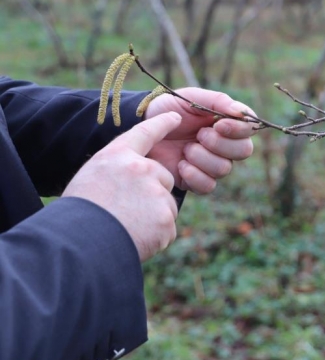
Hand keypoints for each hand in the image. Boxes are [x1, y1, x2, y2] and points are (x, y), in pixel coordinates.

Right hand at [62, 112, 181, 260]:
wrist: (78, 243)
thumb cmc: (78, 213)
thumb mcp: (91, 179)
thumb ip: (118, 174)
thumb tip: (137, 184)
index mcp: (118, 156)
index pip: (145, 133)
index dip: (162, 124)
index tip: (176, 118)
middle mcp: (142, 169)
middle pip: (163, 178)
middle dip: (153, 193)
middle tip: (126, 210)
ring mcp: (156, 194)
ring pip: (166, 205)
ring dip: (152, 218)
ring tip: (125, 226)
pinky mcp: (165, 219)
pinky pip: (166, 229)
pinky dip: (154, 237)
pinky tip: (133, 239)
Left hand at [144, 88, 256, 193]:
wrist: (140, 129)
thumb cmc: (167, 109)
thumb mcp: (190, 97)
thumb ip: (218, 100)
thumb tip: (242, 113)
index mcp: (226, 123)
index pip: (249, 129)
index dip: (238, 129)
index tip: (218, 124)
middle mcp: (224, 145)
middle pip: (244, 151)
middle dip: (220, 143)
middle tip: (199, 135)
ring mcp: (211, 164)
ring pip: (225, 168)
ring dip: (203, 157)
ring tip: (185, 149)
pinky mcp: (197, 181)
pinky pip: (209, 185)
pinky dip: (194, 175)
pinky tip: (181, 164)